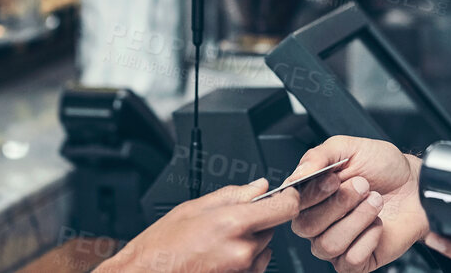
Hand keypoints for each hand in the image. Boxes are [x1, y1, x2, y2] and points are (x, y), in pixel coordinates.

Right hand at [105, 180, 300, 272]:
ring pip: (264, 248)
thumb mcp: (194, 207)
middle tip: (228, 222)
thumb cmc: (162, 246)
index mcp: (234, 223)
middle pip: (272, 227)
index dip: (288, 198)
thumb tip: (259, 186)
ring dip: (250, 242)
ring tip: (218, 243)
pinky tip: (219, 257)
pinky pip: (254, 267)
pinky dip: (244, 260)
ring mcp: (244, 270)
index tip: (285, 194)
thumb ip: (233, 195)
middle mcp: (243, 250)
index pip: (284, 208)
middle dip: (257, 221)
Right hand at [287, 136, 426, 272]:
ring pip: (328, 245)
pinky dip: (369, 239)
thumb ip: (318, 156)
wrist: (416, 185)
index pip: (292, 204)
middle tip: (362, 186)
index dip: (311, 194)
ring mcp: (336, 243)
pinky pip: (351, 260)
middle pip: (307, 227)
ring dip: (357, 219)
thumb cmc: (383, 167)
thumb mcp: (349, 148)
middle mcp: (318, 222)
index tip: (333, 180)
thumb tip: (297, 174)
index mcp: (310, 195)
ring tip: (375, 201)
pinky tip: (378, 225)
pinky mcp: (357, 261)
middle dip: (339, 204)